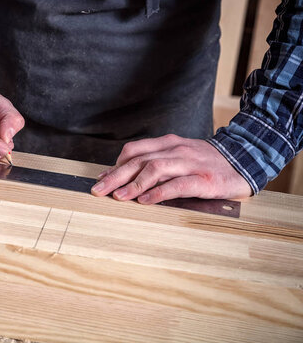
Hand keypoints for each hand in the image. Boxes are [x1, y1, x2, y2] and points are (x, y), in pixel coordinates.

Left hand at [91, 134, 251, 203]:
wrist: (246, 160)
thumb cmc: (207, 163)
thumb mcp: (179, 157)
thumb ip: (155, 163)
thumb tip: (124, 178)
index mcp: (168, 144)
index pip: (134, 150)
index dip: (115, 164)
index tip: (100, 179)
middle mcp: (176, 150)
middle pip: (139, 160)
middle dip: (115, 176)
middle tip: (98, 190)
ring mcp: (190, 163)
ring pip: (155, 169)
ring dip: (133, 184)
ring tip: (118, 197)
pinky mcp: (204, 179)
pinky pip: (177, 184)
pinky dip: (158, 192)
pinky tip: (145, 201)